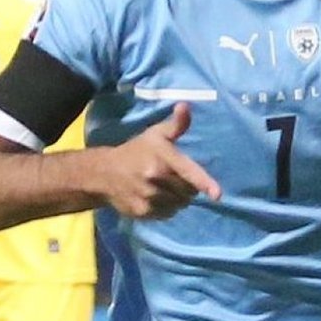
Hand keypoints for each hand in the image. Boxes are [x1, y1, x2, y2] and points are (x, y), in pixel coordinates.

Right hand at [99, 103, 220, 218]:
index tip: (217, 194)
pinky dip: (168, 208)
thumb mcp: (156, 134)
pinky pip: (167, 214)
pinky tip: (157, 197)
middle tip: (175, 177)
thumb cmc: (136, 151)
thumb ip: (176, 124)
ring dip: (179, 198)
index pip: (188, 172)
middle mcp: (155, 180)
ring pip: (180, 204)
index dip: (204, 183)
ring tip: (166, 187)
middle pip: (189, 191)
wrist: (103, 174)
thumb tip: (186, 106)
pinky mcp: (142, 213)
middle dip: (188, 186)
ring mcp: (148, 198)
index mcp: (162, 159)